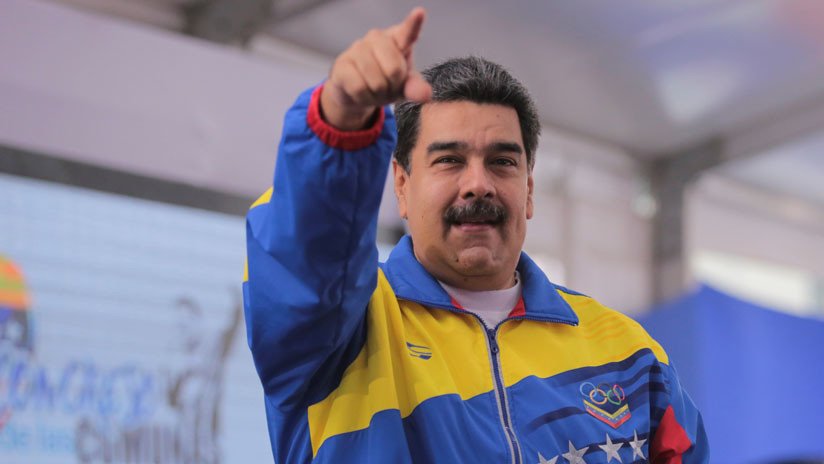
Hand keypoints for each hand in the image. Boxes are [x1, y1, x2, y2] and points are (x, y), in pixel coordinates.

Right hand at [320, 7, 431, 130]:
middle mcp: (377, 37)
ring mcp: (357, 47)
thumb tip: (425, 95)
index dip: (414, 23)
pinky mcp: (342, 63)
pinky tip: (362, 93)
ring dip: (378, 95)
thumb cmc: (386, 82)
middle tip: (387, 87)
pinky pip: (359, 88)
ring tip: (374, 91)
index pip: (408, 31)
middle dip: (392, 87)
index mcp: (398, 39)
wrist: (358, 93)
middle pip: (394, 69)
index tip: (419, 13)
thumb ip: (416, 88)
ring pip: (376, 82)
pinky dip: (364, 98)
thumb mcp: (405, 87)